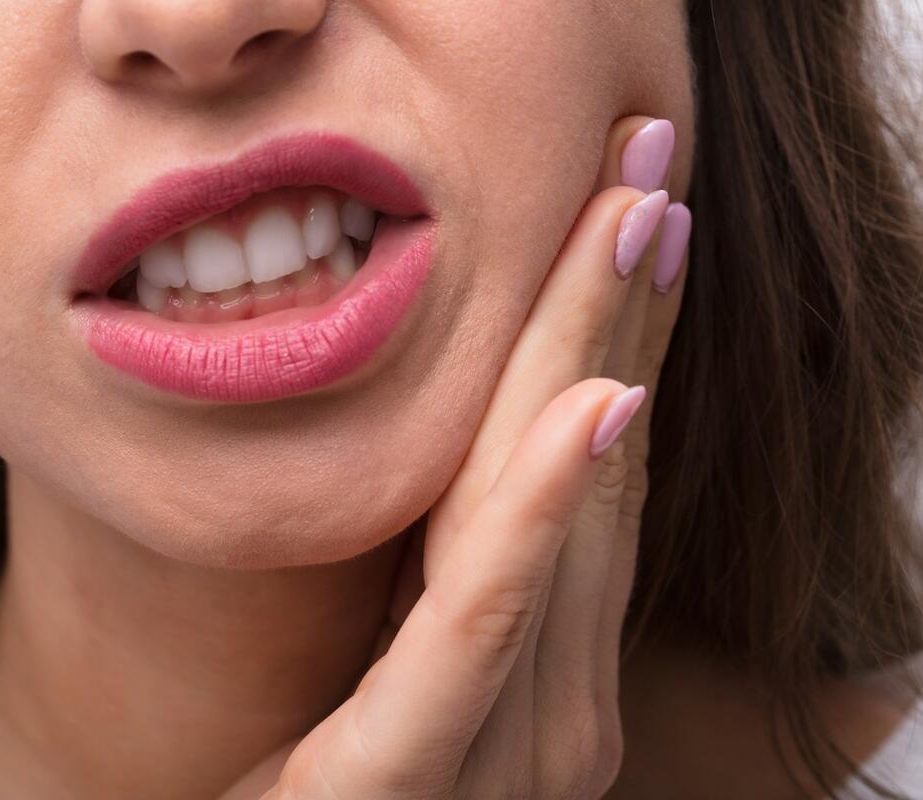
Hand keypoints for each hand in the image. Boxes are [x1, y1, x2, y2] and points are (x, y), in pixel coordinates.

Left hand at [221, 116, 690, 799]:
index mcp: (548, 674)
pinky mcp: (418, 769)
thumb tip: (479, 437)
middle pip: (592, 471)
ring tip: (627, 223)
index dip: (620, 339)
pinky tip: (590, 405)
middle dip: (622, 312)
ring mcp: (511, 749)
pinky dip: (541, 506)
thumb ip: (445, 571)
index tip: (637, 212)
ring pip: (557, 517)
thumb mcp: (387, 652)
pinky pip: (485, 615)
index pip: (591, 477)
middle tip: (646, 164)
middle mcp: (558, 710)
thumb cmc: (317, 785)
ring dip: (595, 355)